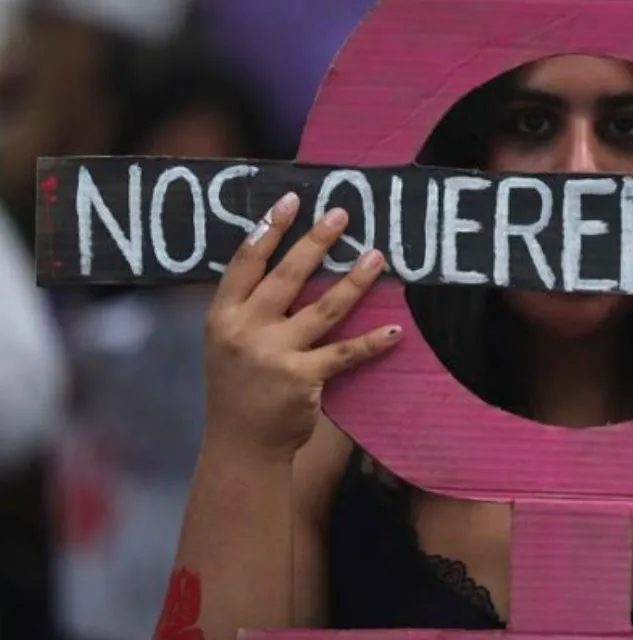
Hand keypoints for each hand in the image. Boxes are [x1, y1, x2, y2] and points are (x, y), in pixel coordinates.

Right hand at [203, 192, 401, 461]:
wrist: (240, 445)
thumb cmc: (238, 388)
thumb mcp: (226, 342)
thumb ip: (249, 308)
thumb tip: (288, 263)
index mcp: (222, 316)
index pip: (245, 263)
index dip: (268, 229)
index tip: (291, 201)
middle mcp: (245, 331)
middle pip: (287, 277)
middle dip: (316, 242)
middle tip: (342, 216)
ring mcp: (273, 355)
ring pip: (323, 309)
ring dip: (353, 281)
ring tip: (376, 257)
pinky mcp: (302, 379)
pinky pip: (345, 353)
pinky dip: (372, 342)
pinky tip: (395, 330)